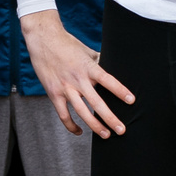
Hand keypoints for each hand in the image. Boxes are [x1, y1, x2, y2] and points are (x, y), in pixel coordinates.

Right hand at [22, 9, 132, 136]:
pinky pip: (63, 115)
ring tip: (106, 135)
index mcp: (88, 67)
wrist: (43, 40)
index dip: (120, 91)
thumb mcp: (86, 50)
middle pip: (97, 102)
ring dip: (95, 125)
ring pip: (82, 112)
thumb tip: (109, 66)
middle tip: (122, 130)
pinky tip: (80, 131)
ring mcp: (65, 88)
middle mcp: (78, 79)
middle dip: (110, 118)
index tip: (131, 101)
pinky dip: (71, 125)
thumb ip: (98, 61)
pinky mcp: (53, 94)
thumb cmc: (67, 44)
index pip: (108, 80)